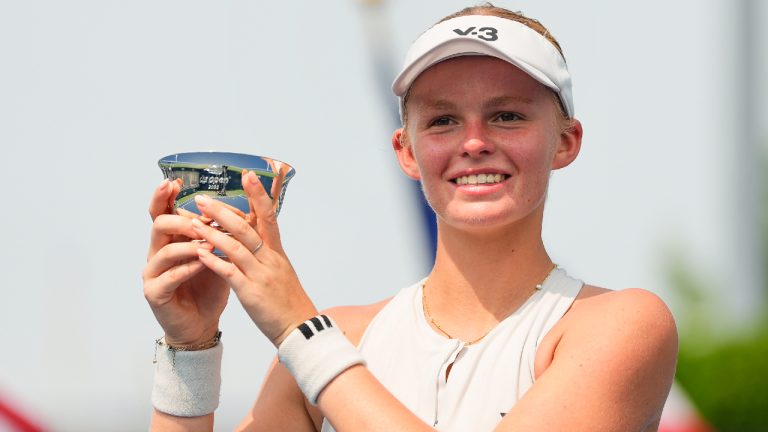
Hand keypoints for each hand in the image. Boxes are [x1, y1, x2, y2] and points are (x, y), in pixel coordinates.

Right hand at [142, 179, 229, 345]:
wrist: (202, 322)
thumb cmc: (209, 286)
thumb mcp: (218, 254)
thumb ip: (220, 233)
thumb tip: (242, 209)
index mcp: (171, 239)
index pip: (163, 211)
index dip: (164, 196)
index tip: (173, 182)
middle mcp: (157, 252)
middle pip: (159, 224)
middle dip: (181, 218)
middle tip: (201, 219)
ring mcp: (153, 273)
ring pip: (163, 249)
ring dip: (188, 243)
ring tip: (208, 241)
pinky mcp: (154, 292)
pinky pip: (168, 276)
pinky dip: (186, 268)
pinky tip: (202, 263)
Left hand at [191, 170, 317, 346]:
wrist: (300, 329)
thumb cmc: (288, 302)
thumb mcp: (281, 273)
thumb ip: (268, 255)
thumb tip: (256, 238)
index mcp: (277, 253)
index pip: (269, 217)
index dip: (259, 195)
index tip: (248, 175)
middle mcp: (270, 259)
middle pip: (247, 227)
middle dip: (223, 211)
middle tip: (202, 198)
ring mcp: (261, 275)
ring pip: (234, 246)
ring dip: (211, 232)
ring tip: (191, 221)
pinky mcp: (251, 293)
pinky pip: (229, 272)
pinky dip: (213, 260)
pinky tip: (198, 252)